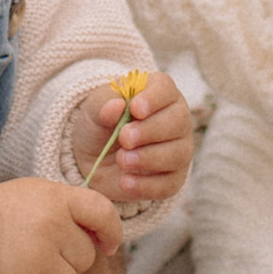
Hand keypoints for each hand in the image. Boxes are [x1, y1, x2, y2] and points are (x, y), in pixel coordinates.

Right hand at [0, 173, 121, 273]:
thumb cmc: (0, 216)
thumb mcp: (35, 196)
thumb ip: (69, 210)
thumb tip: (105, 241)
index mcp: (56, 198)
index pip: (102, 212)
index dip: (110, 232)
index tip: (106, 245)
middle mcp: (51, 225)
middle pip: (86, 257)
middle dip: (67, 259)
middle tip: (35, 251)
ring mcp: (37, 257)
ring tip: (23, 266)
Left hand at [80, 67, 191, 209]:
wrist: (94, 157)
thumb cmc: (101, 123)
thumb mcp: (94, 109)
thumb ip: (103, 105)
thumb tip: (117, 105)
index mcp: (159, 92)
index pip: (165, 89)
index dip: (153, 98)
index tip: (135, 109)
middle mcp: (176, 118)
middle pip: (178, 121)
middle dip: (150, 131)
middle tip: (124, 138)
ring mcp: (178, 149)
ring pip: (178, 154)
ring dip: (148, 158)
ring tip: (122, 160)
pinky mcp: (173, 179)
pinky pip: (169, 184)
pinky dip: (146, 185)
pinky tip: (125, 182)